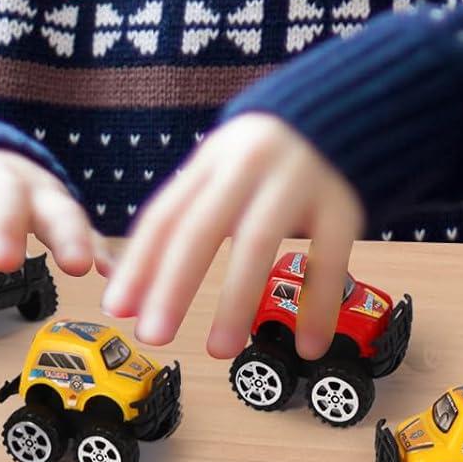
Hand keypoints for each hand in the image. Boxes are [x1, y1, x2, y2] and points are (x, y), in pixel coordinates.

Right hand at [0, 147, 111, 278]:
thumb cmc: (8, 191)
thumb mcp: (44, 208)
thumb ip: (76, 237)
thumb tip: (116, 274)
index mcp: (35, 187)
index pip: (60, 208)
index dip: (71, 235)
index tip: (79, 268)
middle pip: (5, 191)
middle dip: (6, 224)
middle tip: (5, 263)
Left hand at [101, 112, 364, 360]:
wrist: (344, 111)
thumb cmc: (269, 155)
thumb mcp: (225, 165)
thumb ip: (188, 213)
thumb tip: (138, 286)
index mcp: (213, 158)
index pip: (166, 214)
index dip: (139, 263)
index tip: (118, 309)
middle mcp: (249, 165)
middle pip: (203, 227)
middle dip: (173, 285)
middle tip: (153, 335)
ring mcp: (297, 181)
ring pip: (259, 243)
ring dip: (235, 302)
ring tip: (219, 350)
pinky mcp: (342, 202)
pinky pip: (328, 260)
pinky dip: (317, 306)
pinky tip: (308, 345)